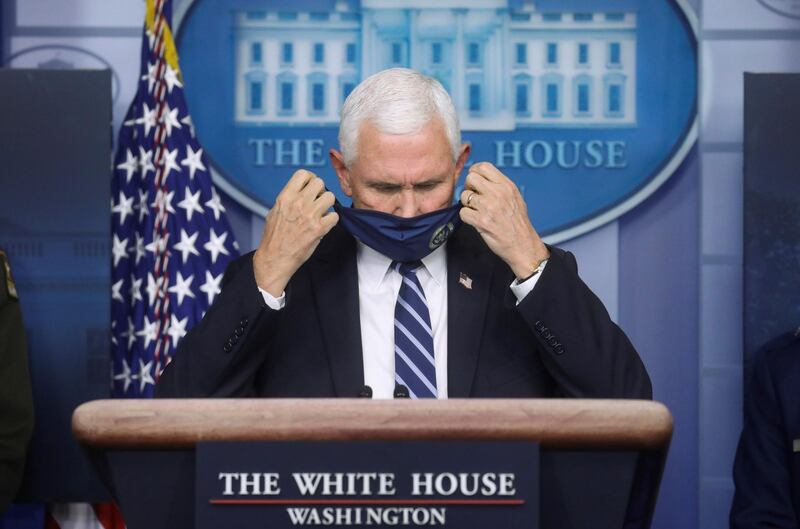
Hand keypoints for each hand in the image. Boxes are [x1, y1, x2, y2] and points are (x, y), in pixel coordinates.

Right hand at [253, 170, 337, 295]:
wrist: (275, 258)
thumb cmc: (274, 237)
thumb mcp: (274, 211)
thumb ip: (288, 199)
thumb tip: (300, 191)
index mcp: (285, 197)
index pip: (303, 174)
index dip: (310, 178)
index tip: (311, 186)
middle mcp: (298, 204)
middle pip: (319, 183)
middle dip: (320, 191)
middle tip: (318, 200)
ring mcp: (310, 216)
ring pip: (330, 197)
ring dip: (328, 204)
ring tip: (321, 212)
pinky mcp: (319, 229)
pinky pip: (335, 216)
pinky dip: (331, 220)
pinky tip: (324, 224)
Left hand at [459, 162, 548, 279]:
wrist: (522, 244)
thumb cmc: (518, 223)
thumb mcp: (515, 197)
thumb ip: (499, 186)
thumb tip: (481, 177)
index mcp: (506, 185)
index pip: (483, 166)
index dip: (474, 172)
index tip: (474, 182)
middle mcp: (498, 193)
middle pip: (470, 178)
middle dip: (468, 187)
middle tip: (473, 197)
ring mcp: (489, 207)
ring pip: (464, 196)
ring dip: (467, 204)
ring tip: (477, 211)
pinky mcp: (481, 221)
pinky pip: (463, 212)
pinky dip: (466, 217)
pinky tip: (476, 221)